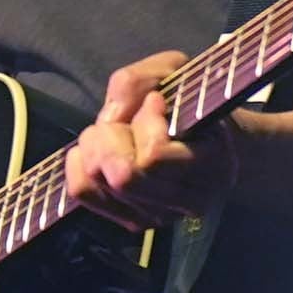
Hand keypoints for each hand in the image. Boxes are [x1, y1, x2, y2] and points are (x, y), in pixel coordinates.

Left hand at [64, 51, 235, 231]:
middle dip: (113, 135)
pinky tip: (96, 148)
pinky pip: (83, 191)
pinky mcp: (132, 220)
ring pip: (101, 182)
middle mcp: (189, 202)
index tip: (157, 101)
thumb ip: (141, 82)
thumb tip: (112, 115)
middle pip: (123, 176)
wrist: (206, 138)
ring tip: (114, 130)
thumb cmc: (191, 102)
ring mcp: (160, 216)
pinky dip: (79, 162)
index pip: (154, 156)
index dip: (145, 122)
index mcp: (213, 165)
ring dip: (97, 146)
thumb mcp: (175, 72)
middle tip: (127, 118)